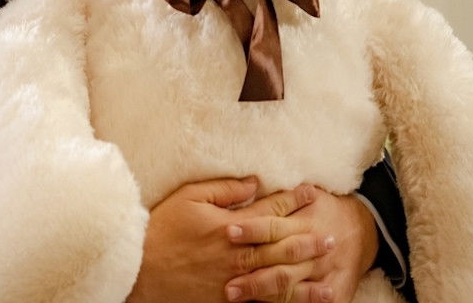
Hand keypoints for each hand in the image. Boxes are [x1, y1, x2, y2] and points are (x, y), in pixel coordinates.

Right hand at [126, 178, 323, 302]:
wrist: (140, 269)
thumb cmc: (162, 229)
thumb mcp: (188, 197)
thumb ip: (223, 189)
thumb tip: (253, 182)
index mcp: (230, 225)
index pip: (270, 210)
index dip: (293, 200)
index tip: (313, 193)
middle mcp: (238, 252)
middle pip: (282, 244)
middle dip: (309, 238)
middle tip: (332, 235)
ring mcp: (235, 279)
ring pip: (279, 275)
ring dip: (305, 272)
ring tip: (326, 269)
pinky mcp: (228, 299)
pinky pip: (263, 300)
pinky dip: (284, 299)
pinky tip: (300, 299)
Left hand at [226, 188, 377, 302]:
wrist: (364, 228)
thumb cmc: (324, 209)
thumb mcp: (307, 196)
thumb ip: (279, 199)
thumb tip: (247, 185)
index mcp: (305, 221)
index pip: (274, 226)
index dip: (252, 229)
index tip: (228, 231)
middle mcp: (313, 249)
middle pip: (280, 261)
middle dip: (253, 274)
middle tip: (227, 283)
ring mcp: (324, 273)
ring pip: (291, 286)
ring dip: (264, 293)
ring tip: (237, 297)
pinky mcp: (335, 292)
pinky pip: (310, 301)